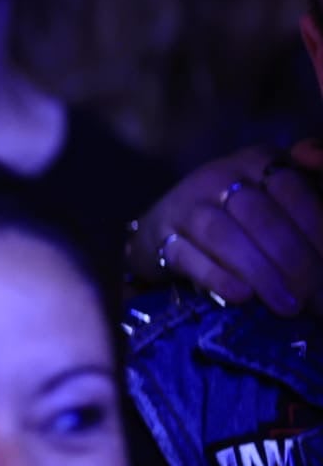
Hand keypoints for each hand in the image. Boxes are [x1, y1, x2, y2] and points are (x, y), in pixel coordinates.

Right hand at [128, 144, 322, 315]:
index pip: (292, 189)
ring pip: (222, 234)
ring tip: (286, 305)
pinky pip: (187, 256)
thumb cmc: (240, 218)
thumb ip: (309, 194)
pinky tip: (241, 297)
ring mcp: (184, 205)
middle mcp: (218, 176)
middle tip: (310, 297)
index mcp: (257, 162)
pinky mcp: (159, 236)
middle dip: (292, 258)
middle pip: (259, 215)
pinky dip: (216, 277)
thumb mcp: (279, 198)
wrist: (166, 229)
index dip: (316, 229)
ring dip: (259, 272)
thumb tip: (316, 160)